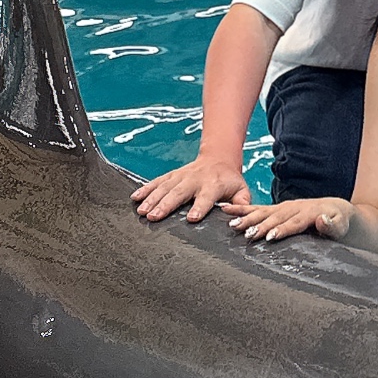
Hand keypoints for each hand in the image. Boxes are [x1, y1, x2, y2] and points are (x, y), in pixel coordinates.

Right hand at [133, 156, 250, 222]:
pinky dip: (145, 189)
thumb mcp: (241, 191)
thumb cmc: (230, 181)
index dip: (200, 207)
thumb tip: (238, 214)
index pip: (206, 197)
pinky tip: (135, 197)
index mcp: (213, 185)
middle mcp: (195, 180)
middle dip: (166, 205)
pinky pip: (157, 182)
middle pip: (179, 193)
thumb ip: (242, 203)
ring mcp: (181, 176)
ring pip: (164, 187)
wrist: (219, 159)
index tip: (192, 218)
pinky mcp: (171, 175)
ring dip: (152, 199)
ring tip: (142, 211)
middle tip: (154, 216)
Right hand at [230, 197, 350, 243]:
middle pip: (275, 217)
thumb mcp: (341, 225)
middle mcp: (294, 207)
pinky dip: (241, 209)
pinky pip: (257, 208)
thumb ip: (332, 225)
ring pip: (263, 211)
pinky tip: (225, 210)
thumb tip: (322, 220)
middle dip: (260, 225)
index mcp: (309, 212)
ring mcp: (283, 206)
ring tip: (232, 226)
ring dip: (247, 218)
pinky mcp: (276, 208)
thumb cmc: (338, 222)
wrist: (335, 209)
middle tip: (246, 234)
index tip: (269, 237)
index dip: (282, 229)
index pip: (294, 222)